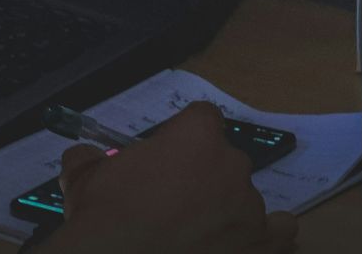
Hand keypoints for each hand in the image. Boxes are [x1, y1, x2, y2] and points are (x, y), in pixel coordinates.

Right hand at [39, 103, 297, 253]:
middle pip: (225, 159)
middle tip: (173, 202)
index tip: (166, 159)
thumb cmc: (106, 216)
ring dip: (226, 209)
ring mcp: (250, 207)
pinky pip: (281, 231)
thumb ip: (88, 160)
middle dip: (203, 176)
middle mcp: (231, 165)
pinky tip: (246, 240)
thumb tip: (80, 158)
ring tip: (198, 234)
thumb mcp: (84, 178)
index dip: (184, 138)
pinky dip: (267, 236)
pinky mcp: (263, 245)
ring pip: (244, 199)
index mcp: (196, 136)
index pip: (203, 119)